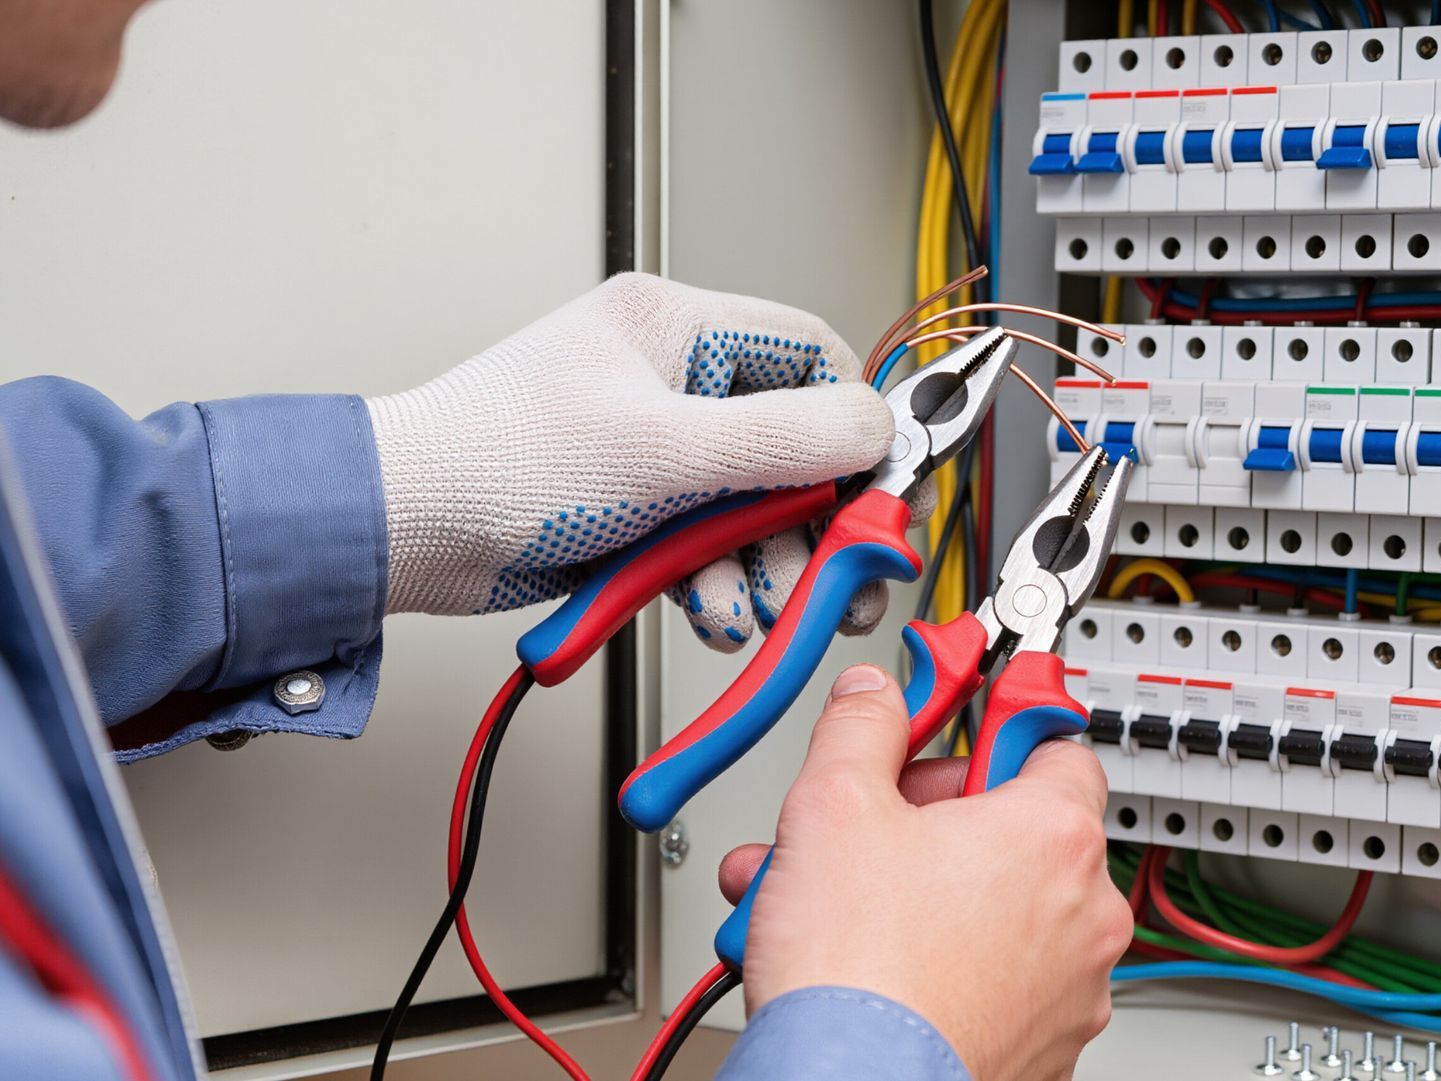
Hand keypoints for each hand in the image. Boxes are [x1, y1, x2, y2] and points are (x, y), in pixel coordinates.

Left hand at [366, 273, 898, 648]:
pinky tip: (708, 611)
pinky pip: (709, 544)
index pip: (810, 355)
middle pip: (792, 446)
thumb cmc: (498, 461)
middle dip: (814, 520)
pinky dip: (717, 583)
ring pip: (755, 507)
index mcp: (677, 328)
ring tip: (758, 607)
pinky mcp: (637, 509)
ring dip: (766, 566)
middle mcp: (672, 380)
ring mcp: (655, 448)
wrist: (403, 533)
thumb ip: (784, 440)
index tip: (886, 484)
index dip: (856, 422)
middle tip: (842, 575)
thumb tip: (875, 428)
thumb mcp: (665, 450)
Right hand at [719, 665, 1132, 1080]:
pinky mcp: (1043, 1048)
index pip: (1057, 743)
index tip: (968, 717)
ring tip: (836, 905)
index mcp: (1054, 836)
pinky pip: (995, 979)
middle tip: (868, 830)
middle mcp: (1084, 913)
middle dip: (932, 823)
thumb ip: (862, 727)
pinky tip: (870, 961)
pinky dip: (943, 964)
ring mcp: (1070, 989)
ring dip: (923, 895)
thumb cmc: (859, 972)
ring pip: (997, 911)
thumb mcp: (834, 806)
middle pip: (1014, 830)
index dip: (995, 726)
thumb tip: (873, 695)